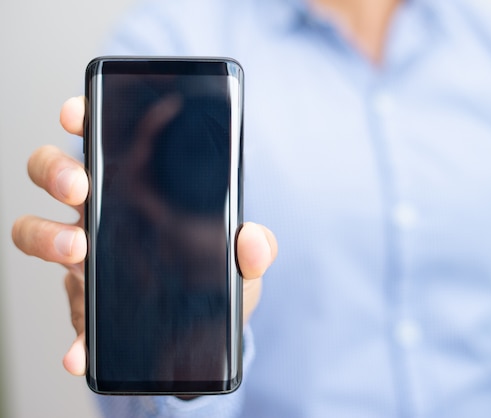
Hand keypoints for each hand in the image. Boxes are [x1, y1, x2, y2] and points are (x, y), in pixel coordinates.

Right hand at [11, 96, 276, 376]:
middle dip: (56, 169)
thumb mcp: (242, 262)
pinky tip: (82, 351)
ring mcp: (85, 258)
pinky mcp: (85, 305)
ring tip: (79, 250)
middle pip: (53, 174)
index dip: (82, 118)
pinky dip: (74, 335)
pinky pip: (68, 316)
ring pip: (36, 230)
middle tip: (82, 185)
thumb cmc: (214, 278)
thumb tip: (252, 239)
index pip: (101, 142)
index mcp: (135, 191)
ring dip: (46, 235)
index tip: (80, 111)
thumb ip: (254, 248)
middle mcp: (101, 215)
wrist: (205, 332)